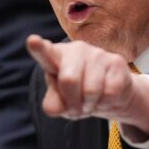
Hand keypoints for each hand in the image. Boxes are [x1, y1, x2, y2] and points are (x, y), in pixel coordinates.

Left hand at [26, 35, 148, 136]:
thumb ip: (53, 104)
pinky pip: (109, 93)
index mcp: (55, 57)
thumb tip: (54, 108)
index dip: (39, 48)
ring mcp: (97, 53)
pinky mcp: (116, 62)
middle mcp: (75, 50)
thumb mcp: (61, 103)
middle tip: (77, 108)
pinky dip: (106, 102)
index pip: (45, 53)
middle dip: (73, 103)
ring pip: (91, 90)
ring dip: (90, 105)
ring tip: (91, 101)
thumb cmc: (78, 95)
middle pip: (69, 80)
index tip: (32, 41)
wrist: (110, 95)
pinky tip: (106, 95)